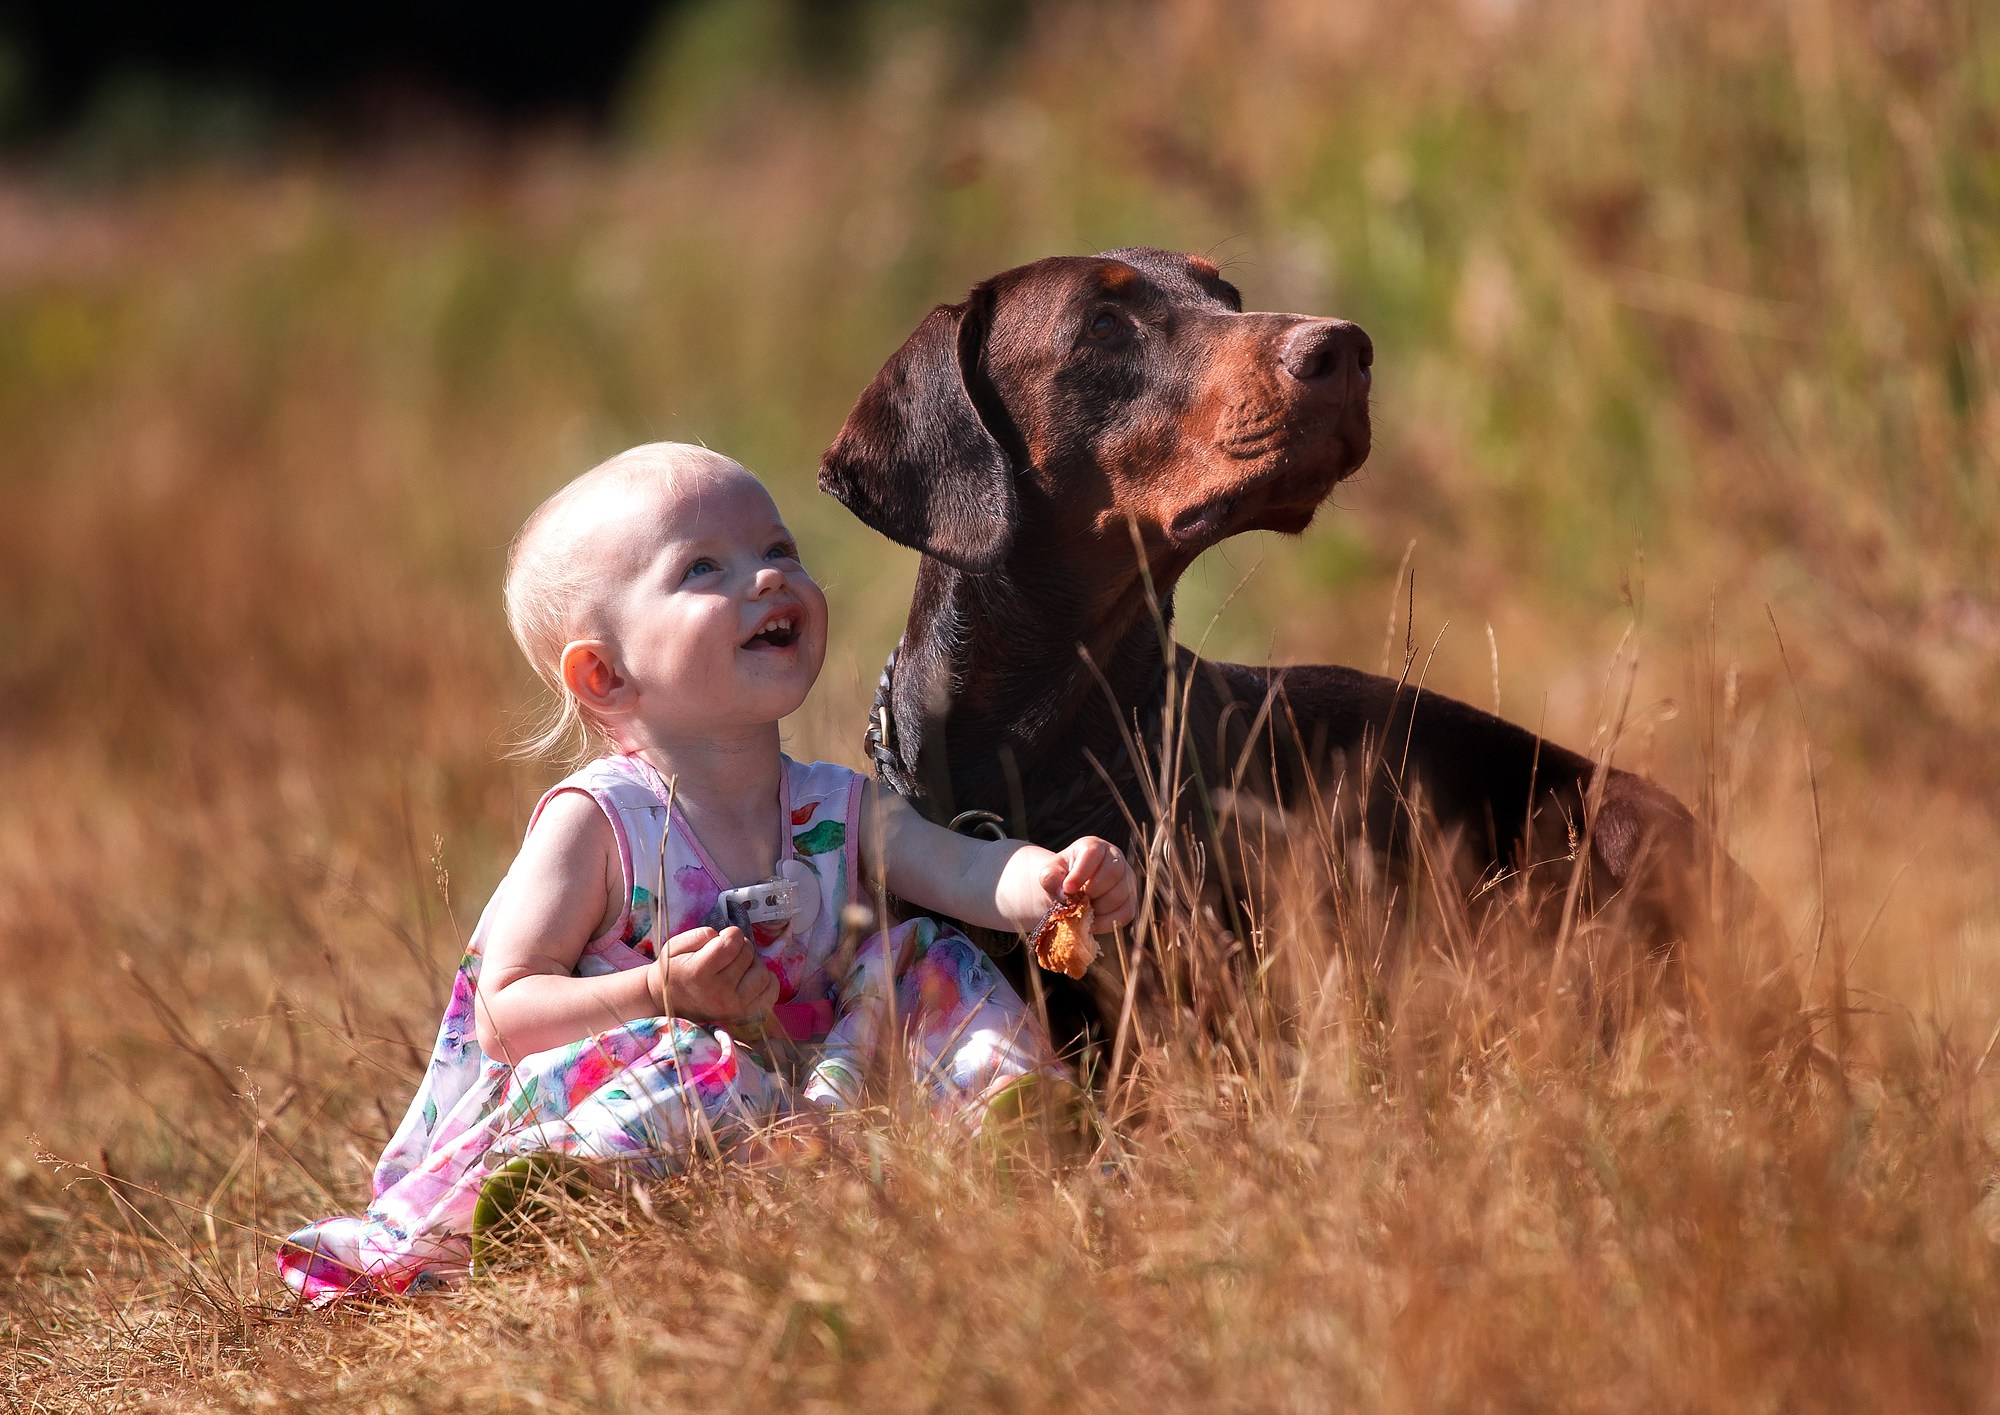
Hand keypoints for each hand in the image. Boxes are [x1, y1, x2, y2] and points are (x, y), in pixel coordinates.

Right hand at [651, 925, 780, 1024]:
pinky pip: (771, 990)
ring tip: (737, 967)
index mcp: (700, 973)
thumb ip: (698, 935)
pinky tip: (750, 978)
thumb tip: (722, 935)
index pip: (732, 941)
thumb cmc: (674, 971)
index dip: (729, 933)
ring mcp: (735, 1007)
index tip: (720, 940)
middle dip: (740, 947)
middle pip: (748, 954)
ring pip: (763, 971)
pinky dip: (766, 980)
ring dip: (753, 964)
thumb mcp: (674, 946)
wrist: (667, 1003)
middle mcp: (720, 993)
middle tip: (726, 954)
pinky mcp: (745, 1015)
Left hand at [1039, 837, 1135, 930]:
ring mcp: (1127, 880)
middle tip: (1077, 901)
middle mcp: (1115, 859)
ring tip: (1082, 910)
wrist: (1070, 892)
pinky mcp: (1130, 900)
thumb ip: (1050, 878)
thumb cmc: (1060, 878)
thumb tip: (1063, 892)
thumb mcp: (1049, 874)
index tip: (1068, 889)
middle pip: (1113, 872)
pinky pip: (1126, 913)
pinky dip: (1107, 922)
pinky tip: (1092, 922)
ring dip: (1098, 908)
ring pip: (1120, 895)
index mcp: (1094, 847)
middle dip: (1092, 891)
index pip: (1093, 854)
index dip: (1081, 873)